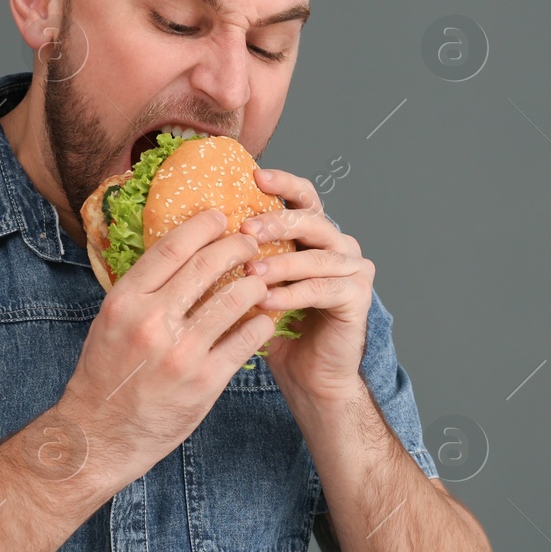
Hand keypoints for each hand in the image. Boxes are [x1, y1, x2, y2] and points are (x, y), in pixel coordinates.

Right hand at [61, 209, 275, 479]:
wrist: (100, 436)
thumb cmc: (105, 376)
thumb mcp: (109, 322)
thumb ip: (140, 290)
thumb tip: (175, 253)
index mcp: (125, 302)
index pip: (171, 248)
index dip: (202, 226)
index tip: (220, 216)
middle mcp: (152, 322)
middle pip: (207, 266)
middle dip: (237, 247)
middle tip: (251, 243)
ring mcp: (181, 353)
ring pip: (234, 300)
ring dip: (256, 284)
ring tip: (262, 280)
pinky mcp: (205, 382)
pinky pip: (245, 341)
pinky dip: (260, 323)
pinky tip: (265, 318)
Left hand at [237, 167, 373, 408]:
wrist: (309, 375)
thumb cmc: (277, 330)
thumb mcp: (255, 286)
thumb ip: (242, 257)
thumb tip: (192, 232)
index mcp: (314, 236)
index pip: (304, 198)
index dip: (283, 184)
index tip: (255, 176)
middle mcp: (339, 245)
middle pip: (313, 220)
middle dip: (277, 221)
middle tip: (245, 227)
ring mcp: (353, 270)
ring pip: (318, 256)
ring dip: (281, 262)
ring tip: (250, 271)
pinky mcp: (358, 298)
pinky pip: (323, 289)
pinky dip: (292, 294)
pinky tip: (266, 301)